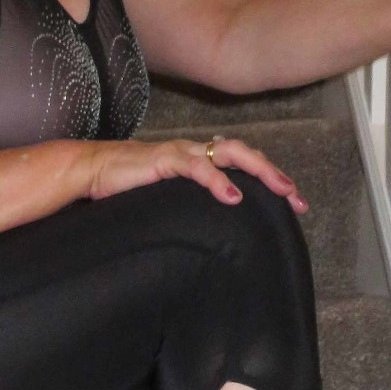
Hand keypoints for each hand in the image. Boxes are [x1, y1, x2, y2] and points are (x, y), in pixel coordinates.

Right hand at [85, 135, 307, 211]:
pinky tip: (231, 196)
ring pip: (230, 152)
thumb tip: (217, 237)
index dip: (271, 180)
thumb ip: (192, 209)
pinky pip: (196, 166)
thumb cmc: (130, 188)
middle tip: (296, 199)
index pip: (244, 165)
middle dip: (274, 174)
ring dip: (258, 170)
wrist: (93, 171)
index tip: (295, 205)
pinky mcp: (165, 159)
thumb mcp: (169, 202)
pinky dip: (216, 180)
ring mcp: (182, 153)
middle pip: (245, 154)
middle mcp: (196, 152)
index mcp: (200, 161)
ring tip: (279, 190)